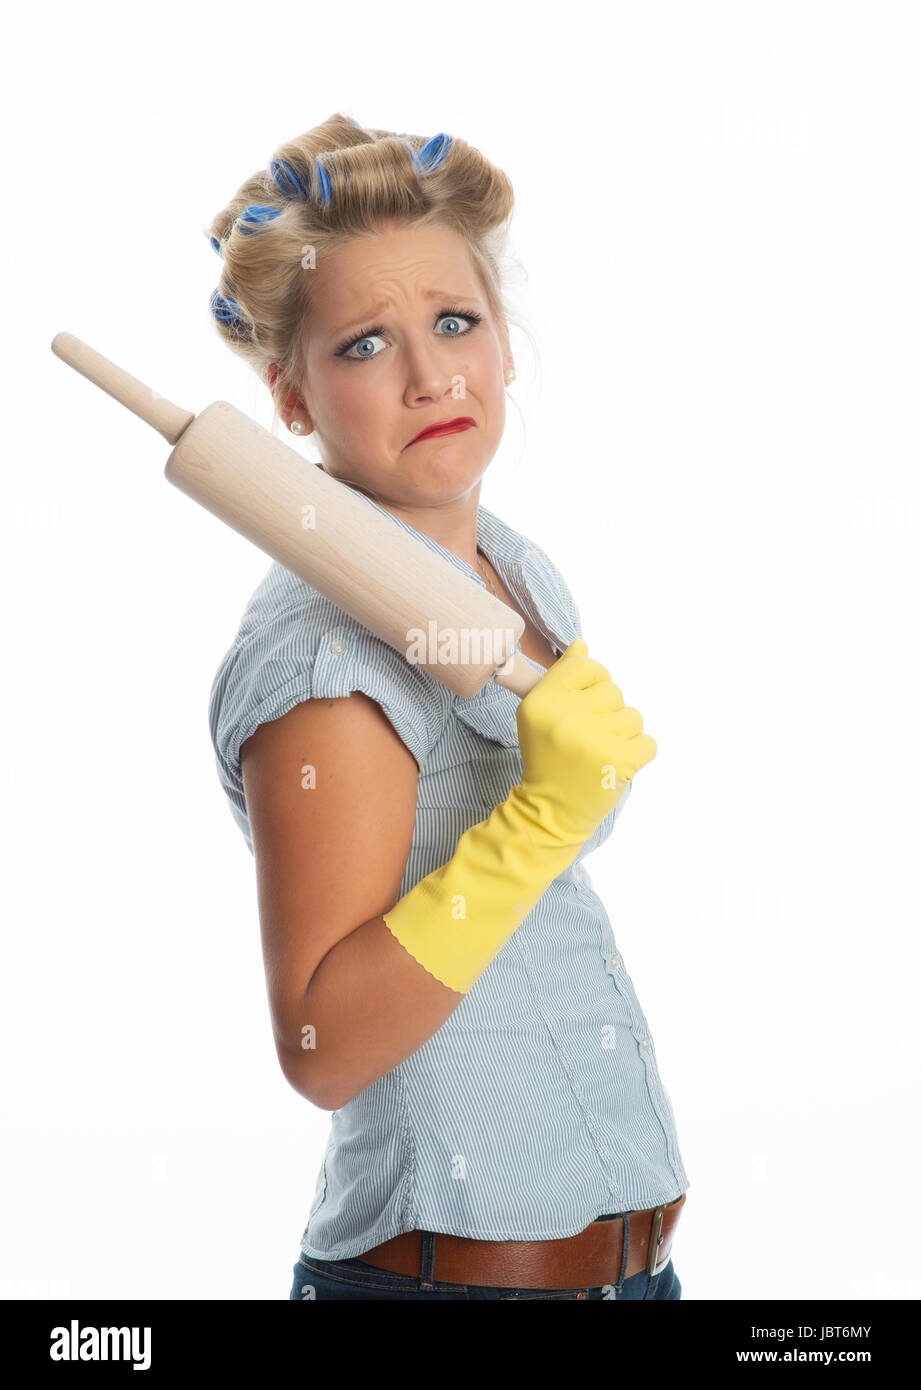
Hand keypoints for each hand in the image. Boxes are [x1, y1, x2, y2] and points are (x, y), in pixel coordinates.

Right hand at [510, 638, 656, 844]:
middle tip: (586, 739)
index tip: (582, 706)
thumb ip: (561, 677)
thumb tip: (582, 644)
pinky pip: (648, 742)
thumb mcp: (540, 715)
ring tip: (599, 754)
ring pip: (633, 716)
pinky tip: (614, 765)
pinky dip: (637, 755)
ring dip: (622, 735)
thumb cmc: (547, 758)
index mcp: (543, 700)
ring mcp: (594, 739)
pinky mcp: (619, 762)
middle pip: (613, 691)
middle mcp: (566, 716)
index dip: (592, 683)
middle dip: (607, 713)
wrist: (549, 813)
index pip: (587, 665)